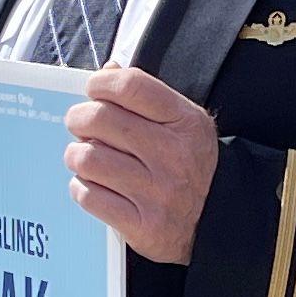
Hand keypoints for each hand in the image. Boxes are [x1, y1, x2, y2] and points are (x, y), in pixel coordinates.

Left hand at [63, 65, 219, 262]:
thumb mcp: (182, 123)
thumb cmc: (190, 165)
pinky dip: (82, 188)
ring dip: (77, 156)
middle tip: (79, 124)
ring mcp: (159, 193)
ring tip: (86, 158)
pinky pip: (88, 197)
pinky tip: (94, 185)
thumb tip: (109, 70)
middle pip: (100, 119)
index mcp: (186, 124)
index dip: (101, 83)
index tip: (93, 89)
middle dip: (79, 118)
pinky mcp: (143, 226)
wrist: (217, 219)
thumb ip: (146, 96)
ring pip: (87, 159)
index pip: (131, 86)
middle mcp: (174, 156)